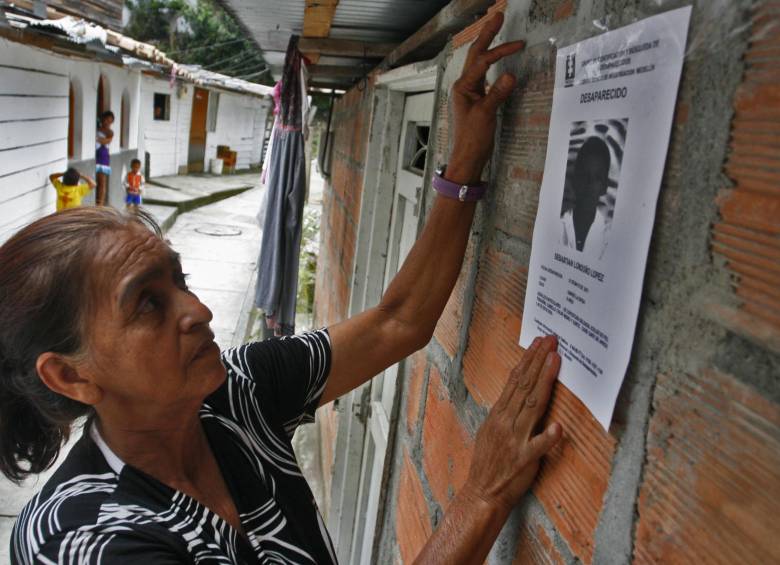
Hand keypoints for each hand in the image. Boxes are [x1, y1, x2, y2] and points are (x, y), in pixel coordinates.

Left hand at [446, 12, 523, 184]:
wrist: (467, 159)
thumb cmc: (472, 139)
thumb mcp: (486, 115)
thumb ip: (497, 94)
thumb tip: (511, 74)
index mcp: (463, 87)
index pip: (482, 62)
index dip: (500, 50)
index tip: (519, 45)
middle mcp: (464, 86)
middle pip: (476, 55)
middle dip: (487, 35)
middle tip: (498, 16)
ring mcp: (469, 93)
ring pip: (479, 63)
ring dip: (488, 45)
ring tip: (497, 28)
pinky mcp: (476, 100)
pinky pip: (484, 76)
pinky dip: (491, 63)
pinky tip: (496, 58)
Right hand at [463, 335, 561, 512]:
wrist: (482, 493)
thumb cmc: (489, 463)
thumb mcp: (493, 430)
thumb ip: (507, 412)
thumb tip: (520, 393)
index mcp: (499, 414)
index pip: (516, 381)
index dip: (529, 360)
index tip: (540, 343)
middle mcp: (506, 422)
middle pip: (525, 386)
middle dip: (539, 361)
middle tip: (552, 340)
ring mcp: (515, 439)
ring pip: (531, 406)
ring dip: (544, 382)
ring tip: (555, 361)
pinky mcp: (523, 460)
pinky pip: (537, 447)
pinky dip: (547, 437)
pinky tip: (559, 427)